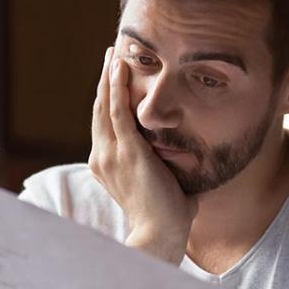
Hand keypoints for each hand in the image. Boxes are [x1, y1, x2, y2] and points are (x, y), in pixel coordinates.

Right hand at [88, 47, 196, 262]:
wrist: (160, 236)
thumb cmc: (167, 218)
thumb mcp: (164, 184)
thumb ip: (169, 168)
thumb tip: (189, 158)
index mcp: (107, 165)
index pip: (104, 124)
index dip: (107, 99)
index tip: (114, 78)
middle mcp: (102, 157)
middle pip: (100, 109)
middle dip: (105, 80)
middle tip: (110, 55)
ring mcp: (111, 153)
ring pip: (105, 105)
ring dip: (109, 76)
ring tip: (113, 52)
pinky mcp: (126, 151)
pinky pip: (118, 111)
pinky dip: (117, 86)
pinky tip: (119, 66)